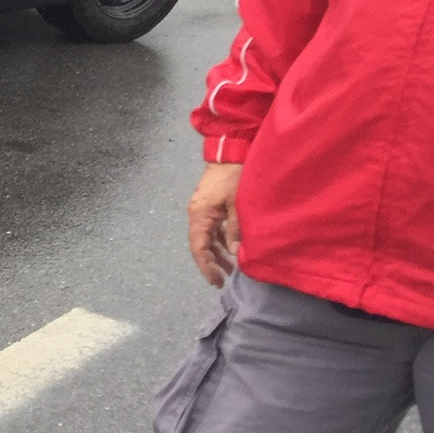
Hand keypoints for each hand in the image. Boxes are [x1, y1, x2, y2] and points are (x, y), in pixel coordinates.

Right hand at [187, 162, 243, 286]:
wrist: (230, 152)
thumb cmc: (233, 176)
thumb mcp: (237, 205)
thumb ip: (235, 230)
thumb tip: (235, 253)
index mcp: (199, 215)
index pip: (198, 247)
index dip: (206, 266)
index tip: (215, 280)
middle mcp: (196, 214)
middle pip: (200, 245)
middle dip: (210, 263)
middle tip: (222, 280)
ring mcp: (202, 210)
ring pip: (206, 238)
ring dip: (216, 253)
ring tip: (229, 269)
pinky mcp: (210, 206)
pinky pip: (212, 229)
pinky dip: (219, 241)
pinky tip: (230, 249)